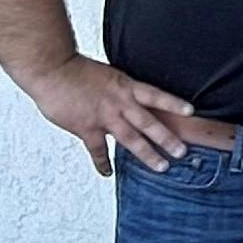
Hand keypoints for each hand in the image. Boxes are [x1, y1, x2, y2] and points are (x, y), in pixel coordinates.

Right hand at [20, 55, 195, 175]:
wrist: (52, 70)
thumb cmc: (75, 69)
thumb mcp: (108, 75)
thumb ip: (120, 89)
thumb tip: (130, 99)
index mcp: (126, 86)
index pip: (156, 95)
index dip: (173, 103)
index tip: (191, 112)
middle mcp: (119, 103)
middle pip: (149, 123)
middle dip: (167, 138)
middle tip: (182, 151)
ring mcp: (105, 117)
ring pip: (132, 140)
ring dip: (148, 154)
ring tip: (162, 166)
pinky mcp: (87, 129)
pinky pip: (98, 150)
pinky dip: (103, 163)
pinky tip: (108, 172)